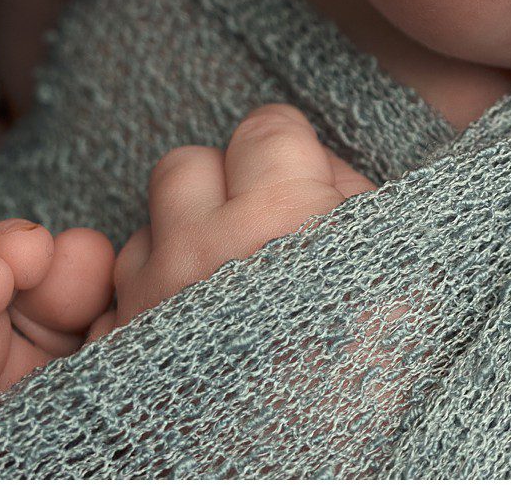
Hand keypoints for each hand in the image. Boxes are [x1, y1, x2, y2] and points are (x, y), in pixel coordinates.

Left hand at [94, 105, 377, 331]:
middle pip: (186, 165)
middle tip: (257, 242)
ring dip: (176, 253)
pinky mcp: (112, 353)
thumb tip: (317, 163)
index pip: (266, 127)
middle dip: (219, 192)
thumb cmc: (367, 382)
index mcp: (285, 217)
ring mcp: (148, 301)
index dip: (289, 157)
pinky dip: (141, 310)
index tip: (302, 188)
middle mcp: (203, 248)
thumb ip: (355, 199)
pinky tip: (183, 338)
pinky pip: (107, 298)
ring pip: (143, 232)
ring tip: (219, 301)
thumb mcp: (402, 280)